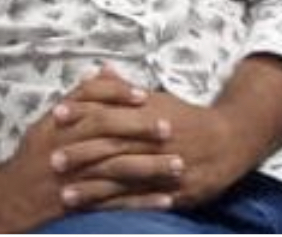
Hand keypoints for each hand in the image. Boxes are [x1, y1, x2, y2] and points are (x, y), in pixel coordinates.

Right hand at [0, 67, 168, 229]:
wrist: (10, 197)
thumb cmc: (34, 155)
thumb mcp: (49, 120)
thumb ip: (79, 97)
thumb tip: (103, 71)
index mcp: (59, 122)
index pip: (90, 98)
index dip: (117, 94)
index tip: (144, 94)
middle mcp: (65, 145)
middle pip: (106, 131)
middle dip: (139, 129)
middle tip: (170, 127)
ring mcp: (72, 176)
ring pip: (115, 168)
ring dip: (149, 167)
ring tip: (177, 165)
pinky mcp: (79, 204)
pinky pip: (114, 202)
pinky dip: (140, 202)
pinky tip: (164, 199)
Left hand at [51, 66, 257, 211]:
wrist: (228, 140)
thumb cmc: (185, 117)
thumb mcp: (156, 97)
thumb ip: (123, 89)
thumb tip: (98, 70)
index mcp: (148, 113)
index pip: (109, 110)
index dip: (82, 112)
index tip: (56, 114)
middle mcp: (153, 140)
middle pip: (112, 146)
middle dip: (81, 154)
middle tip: (52, 160)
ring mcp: (163, 168)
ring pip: (123, 177)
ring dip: (93, 187)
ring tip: (65, 194)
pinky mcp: (172, 192)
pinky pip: (140, 201)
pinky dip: (116, 207)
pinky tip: (96, 211)